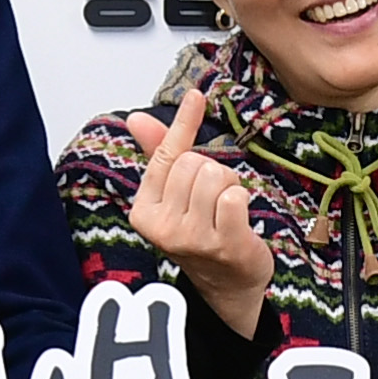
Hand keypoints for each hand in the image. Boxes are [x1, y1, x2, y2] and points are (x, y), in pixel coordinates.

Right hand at [117, 86, 269, 330]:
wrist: (228, 284)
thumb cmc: (202, 232)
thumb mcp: (175, 194)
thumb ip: (158, 154)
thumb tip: (136, 119)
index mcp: (144, 211)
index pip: (166, 155)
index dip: (184, 124)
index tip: (197, 94)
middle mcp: (162, 227)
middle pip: (194, 164)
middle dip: (213, 173)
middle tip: (214, 201)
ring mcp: (192, 238)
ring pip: (216, 176)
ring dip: (230, 187)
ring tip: (226, 210)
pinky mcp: (222, 245)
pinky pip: (234, 197)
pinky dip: (242, 200)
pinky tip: (238, 220)